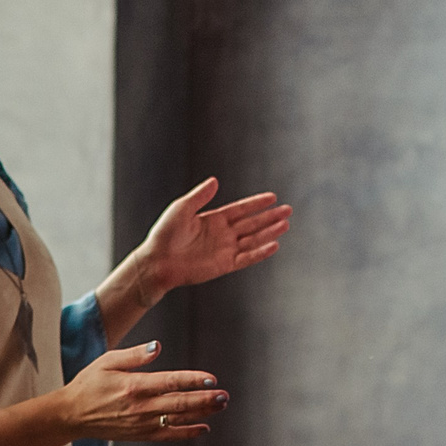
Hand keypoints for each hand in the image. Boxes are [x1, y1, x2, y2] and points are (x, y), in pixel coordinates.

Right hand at [58, 342, 227, 441]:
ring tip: (220, 406)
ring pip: (177, 419)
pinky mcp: (140, 434)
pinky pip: (168, 435)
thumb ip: (134, 355)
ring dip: (201, 413)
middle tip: (224, 396)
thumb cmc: (89, 384)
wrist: (72, 415)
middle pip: (179, 403)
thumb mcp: (107, 361)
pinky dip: (187, 433)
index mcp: (133, 386)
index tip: (211, 378)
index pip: (170, 382)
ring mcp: (141, 423)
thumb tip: (157, 346)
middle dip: (204, 399)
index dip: (192, 380)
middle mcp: (140, 407)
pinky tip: (204, 428)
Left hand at [138, 177, 291, 294]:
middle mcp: (222, 234)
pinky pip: (247, 257)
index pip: (240, 210)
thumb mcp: (182, 208)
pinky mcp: (224, 265)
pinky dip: (261, 252)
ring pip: (253, 240)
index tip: (273, 197)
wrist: (157, 261)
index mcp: (213, 219)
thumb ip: (200, 196)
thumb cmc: (165, 233)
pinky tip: (274, 244)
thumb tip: (215, 180)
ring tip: (286, 224)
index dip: (256, 204)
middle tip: (288, 209)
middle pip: (252, 224)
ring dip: (269, 232)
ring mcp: (224, 250)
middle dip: (270, 217)